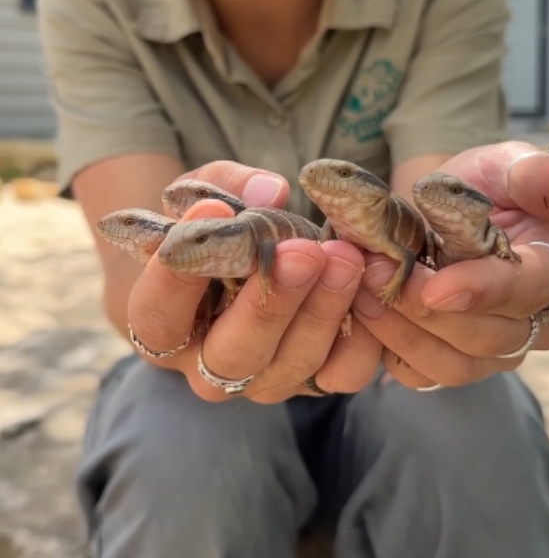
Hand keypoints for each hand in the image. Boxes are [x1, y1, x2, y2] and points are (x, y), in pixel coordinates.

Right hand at [125, 161, 383, 402]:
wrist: (255, 265)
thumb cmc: (222, 229)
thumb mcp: (209, 196)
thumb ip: (228, 186)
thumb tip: (269, 192)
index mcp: (165, 326)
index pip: (158, 316)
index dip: (178, 273)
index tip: (211, 213)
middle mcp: (209, 367)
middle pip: (232, 355)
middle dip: (271, 302)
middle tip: (304, 253)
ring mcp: (266, 379)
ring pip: (292, 364)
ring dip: (324, 311)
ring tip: (346, 258)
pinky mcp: (318, 380)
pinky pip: (345, 373)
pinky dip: (366, 338)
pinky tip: (373, 288)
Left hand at [351, 142, 548, 388]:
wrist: (451, 209)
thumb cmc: (485, 185)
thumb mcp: (506, 165)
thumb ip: (527, 173)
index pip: (528, 288)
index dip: (484, 291)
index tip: (435, 287)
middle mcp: (534, 318)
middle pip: (491, 337)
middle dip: (427, 312)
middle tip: (371, 273)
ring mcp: (496, 347)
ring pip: (457, 364)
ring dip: (402, 333)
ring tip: (359, 291)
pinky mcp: (457, 360)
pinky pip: (425, 375)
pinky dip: (390, 352)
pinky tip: (362, 316)